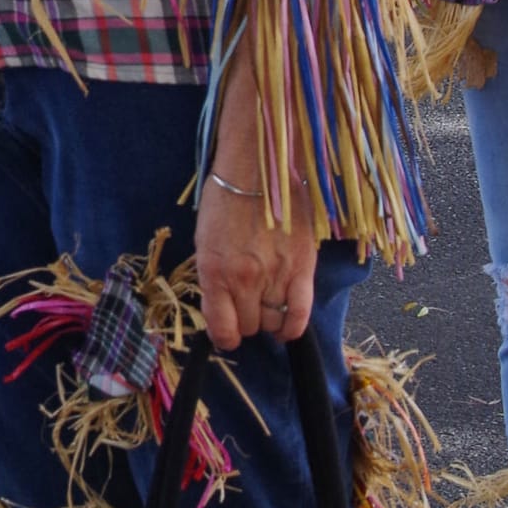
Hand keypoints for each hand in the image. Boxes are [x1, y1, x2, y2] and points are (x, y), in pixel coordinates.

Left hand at [195, 176, 317, 352]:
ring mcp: (275, 276)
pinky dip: (293, 328)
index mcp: (215, 273)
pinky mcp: (303, 268)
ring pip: (273, 322)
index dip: (225, 337)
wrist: (256, 169)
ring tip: (266, 304)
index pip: (222, 329)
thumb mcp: (205, 243)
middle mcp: (244, 280)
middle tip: (247, 305)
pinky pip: (300, 314)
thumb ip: (214, 279)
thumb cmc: (225, 202)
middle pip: (249, 326)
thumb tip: (223, 308)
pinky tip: (287, 328)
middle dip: (246, 321)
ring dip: (268, 320)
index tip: (227, 335)